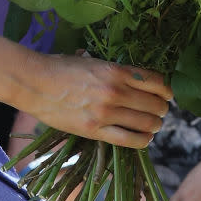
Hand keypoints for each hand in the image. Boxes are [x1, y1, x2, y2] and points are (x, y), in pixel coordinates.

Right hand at [22, 52, 171, 148]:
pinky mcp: (95, 130)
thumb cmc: (61, 67)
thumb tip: (133, 76)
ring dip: (155, 125)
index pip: (156, 81)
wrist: (34, 82)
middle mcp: (115, 91)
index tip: (166, 94)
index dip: (166, 90)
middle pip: (155, 104)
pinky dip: (143, 140)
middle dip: (162, 109)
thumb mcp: (92, 60)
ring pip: (147, 123)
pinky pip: (130, 139)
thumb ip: (114, 70)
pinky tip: (144, 138)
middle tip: (159, 111)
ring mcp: (106, 112)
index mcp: (116, 70)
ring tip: (153, 125)